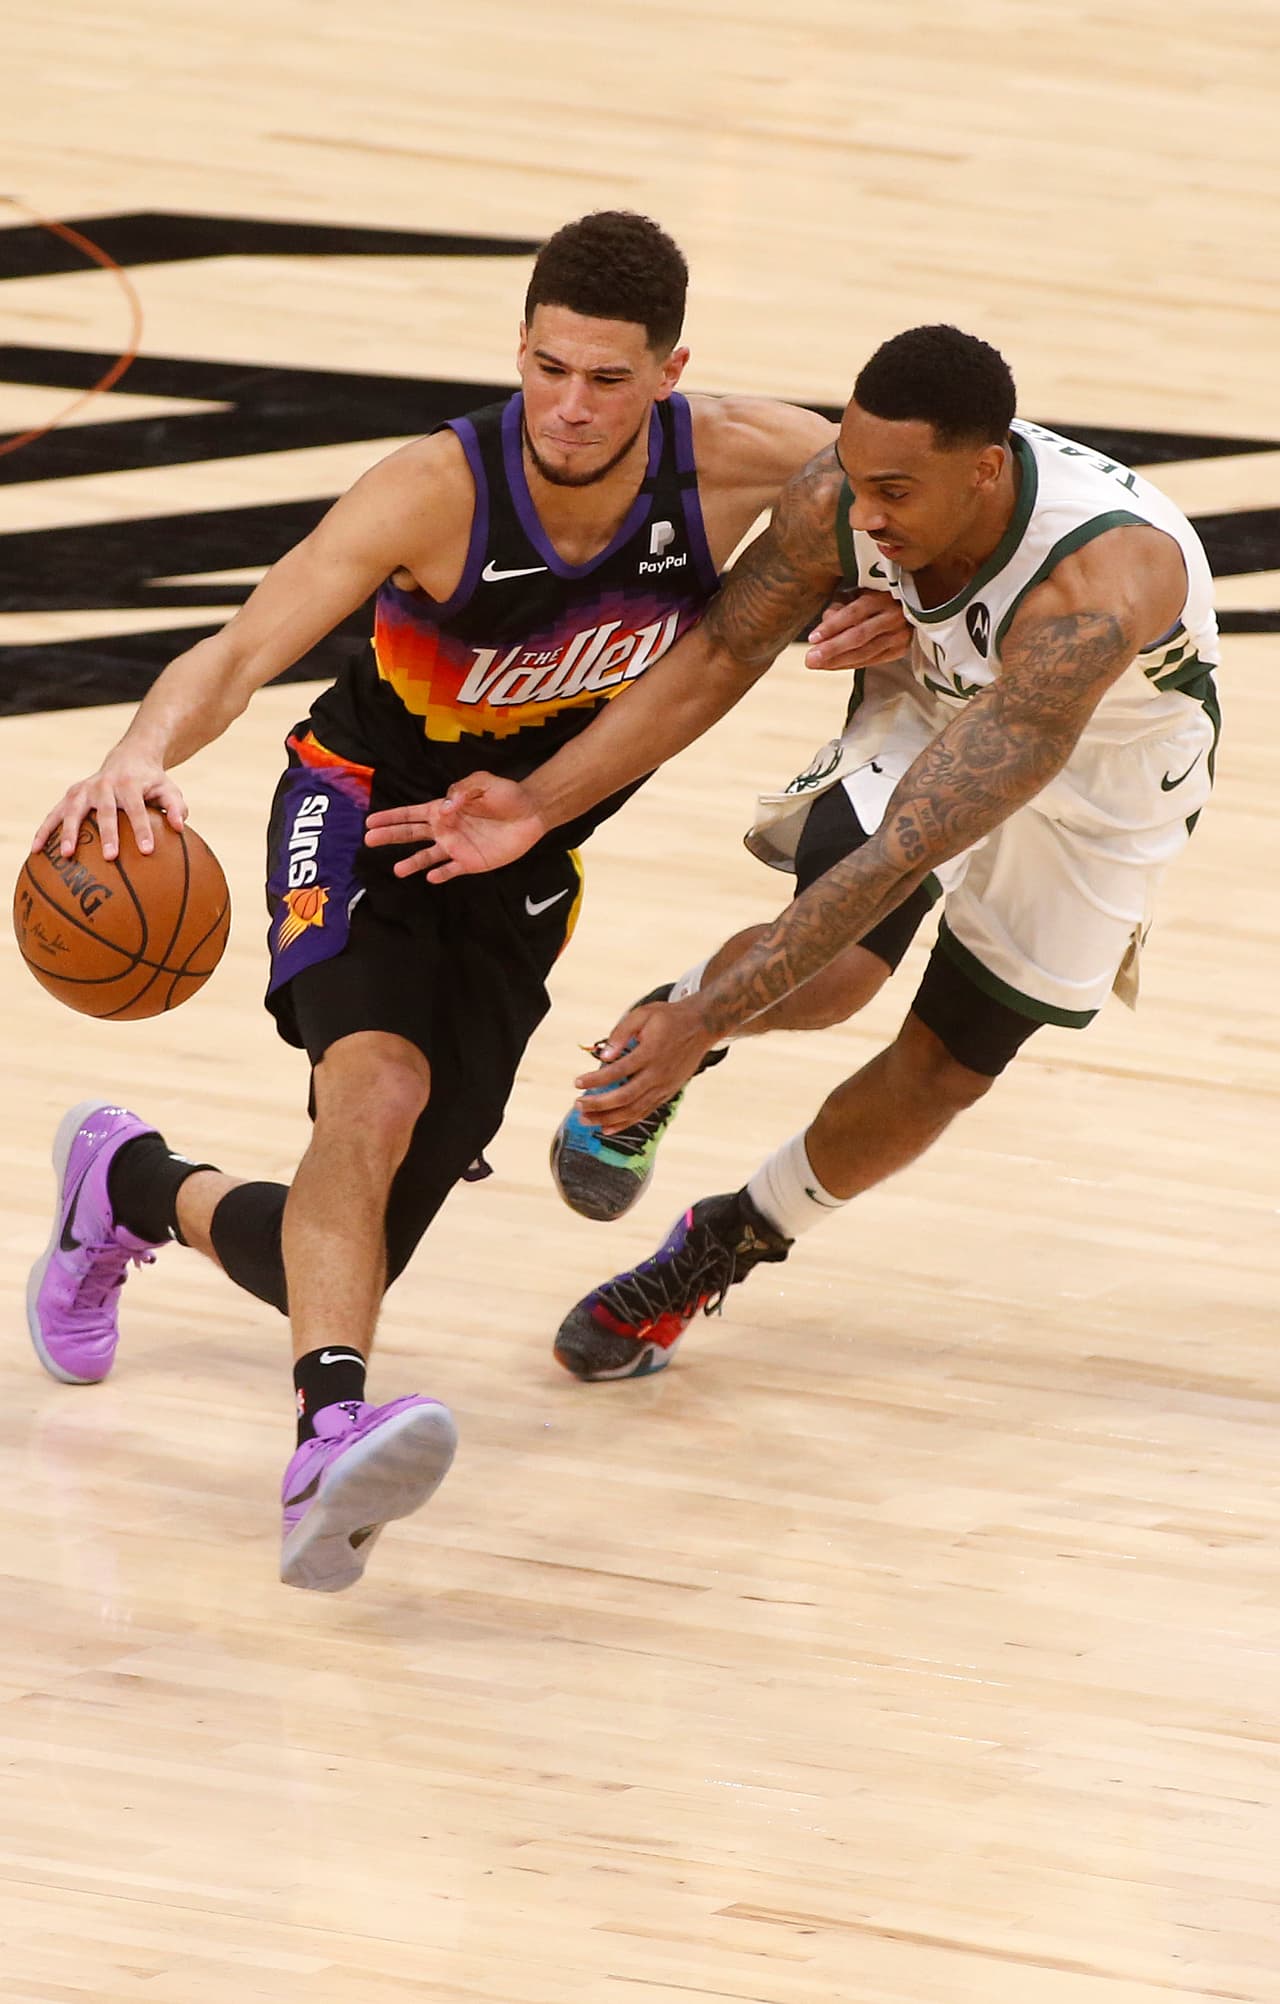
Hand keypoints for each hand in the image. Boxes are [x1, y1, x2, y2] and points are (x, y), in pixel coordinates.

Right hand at [31, 748, 186, 860]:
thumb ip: (175, 806)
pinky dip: (45, 830)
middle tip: (109, 857)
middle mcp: (103, 786)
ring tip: (67, 855)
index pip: (137, 809)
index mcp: (129, 785)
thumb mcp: (169, 789)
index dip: (142, 830)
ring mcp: (84, 790)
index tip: (147, 851)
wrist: (128, 759)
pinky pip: (54, 814)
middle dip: (107, 834)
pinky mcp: (70, 796)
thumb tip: (179, 827)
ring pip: (74, 811)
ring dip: (70, 832)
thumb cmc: (152, 782)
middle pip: (105, 811)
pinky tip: (37, 851)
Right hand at [365, 772, 548, 881]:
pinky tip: (431, 878)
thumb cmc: (506, 795)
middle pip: (412, 835)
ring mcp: (457, 848)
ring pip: (427, 857)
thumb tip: (444, 807)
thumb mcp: (483, 782)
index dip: (391, 817)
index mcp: (443, 810)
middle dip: (390, 836)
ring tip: (397, 870)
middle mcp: (445, 830)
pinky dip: (442, 874)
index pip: (411, 814)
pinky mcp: (472, 863)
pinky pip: (452, 871)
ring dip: (412, 863)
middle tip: (369, 840)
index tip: (370, 821)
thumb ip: (462, 791)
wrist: (531, 813)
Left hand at [573, 996, 712, 1132]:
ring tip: (586, 1120)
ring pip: (633, 1110)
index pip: (617, 1071)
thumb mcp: (643, 1015)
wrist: (702, 1026)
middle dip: (598, 1104)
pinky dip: (625, 1123)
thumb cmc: (669, 1018)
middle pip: (624, 1097)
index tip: (577, 1082)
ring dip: (608, 1118)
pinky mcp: (667, 1093)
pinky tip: (608, 1128)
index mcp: (650, 1053)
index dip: (595, 1080)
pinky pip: (644, 1113)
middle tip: (578, 1105)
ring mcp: (664, 1087)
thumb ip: (621, 1033)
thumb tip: (603, 1055)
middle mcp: (657, 1074)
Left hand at [804, 588, 910, 670]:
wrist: (908, 607)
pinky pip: (871, 661)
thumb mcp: (858, 593)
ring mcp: (899, 635)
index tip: (812, 638)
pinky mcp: (900, 650)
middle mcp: (893, 616)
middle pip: (859, 636)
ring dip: (838, 661)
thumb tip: (824, 624)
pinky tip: (832, 666)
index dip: (833, 626)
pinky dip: (850, 664)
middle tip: (810, 659)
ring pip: (865, 652)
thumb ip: (840, 607)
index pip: (854, 613)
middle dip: (832, 649)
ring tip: (817, 664)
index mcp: (882, 596)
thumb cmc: (876, 597)